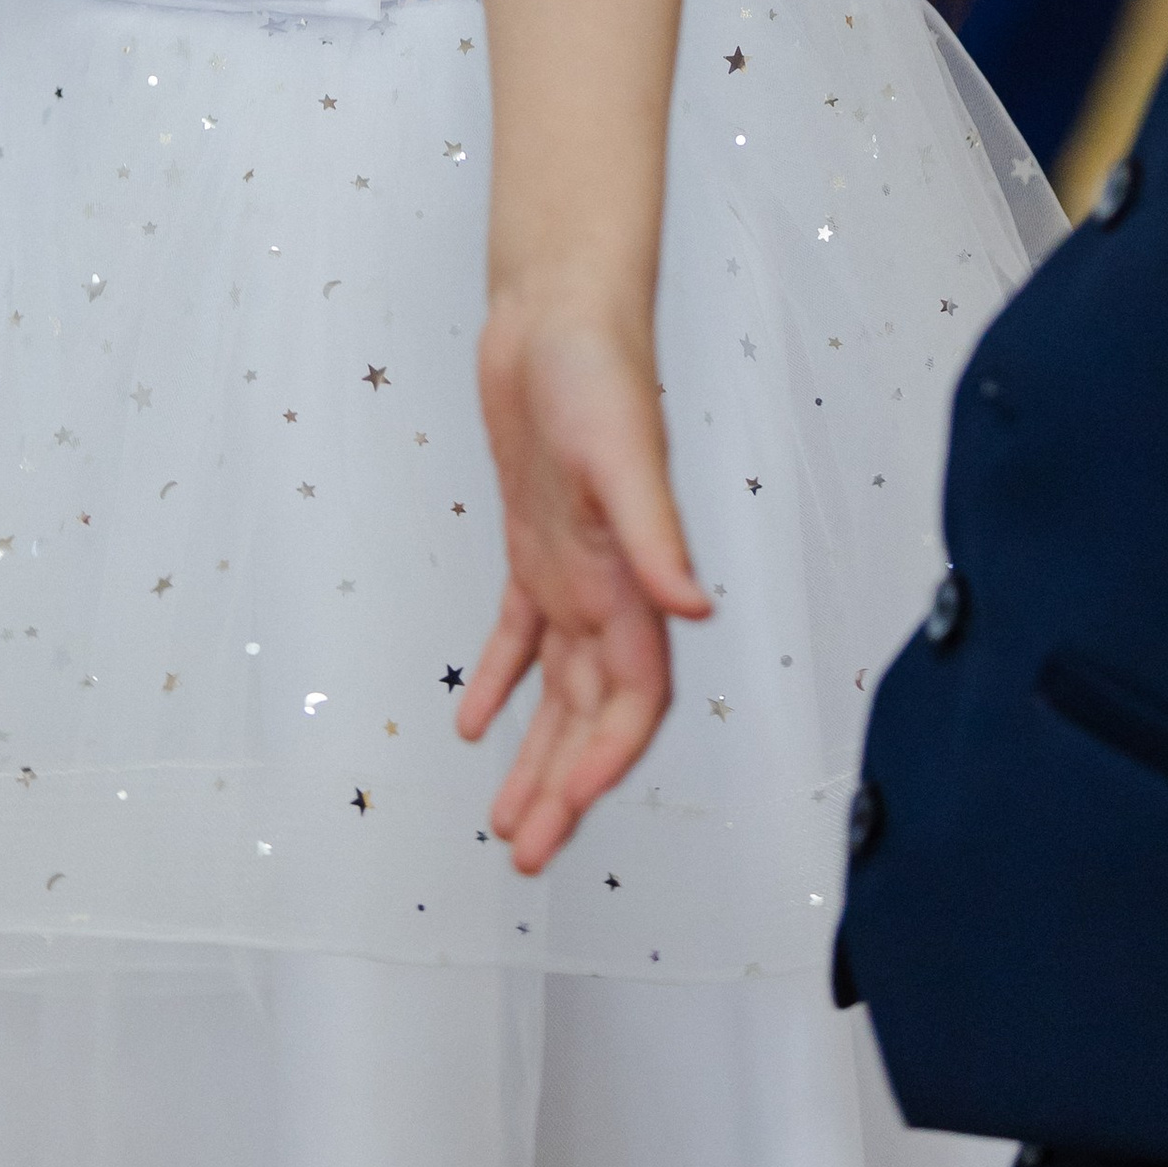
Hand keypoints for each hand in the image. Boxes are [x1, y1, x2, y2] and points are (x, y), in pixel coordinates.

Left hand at [457, 292, 709, 873]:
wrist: (558, 308)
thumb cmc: (596, 368)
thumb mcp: (622, 452)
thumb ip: (656, 534)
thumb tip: (694, 610)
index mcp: (634, 580)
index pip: (634, 699)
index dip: (607, 760)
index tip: (571, 812)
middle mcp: (608, 587)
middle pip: (592, 714)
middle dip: (565, 788)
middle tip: (525, 858)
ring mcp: (572, 567)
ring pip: (558, 689)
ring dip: (537, 756)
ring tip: (506, 822)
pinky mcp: (534, 541)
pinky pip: (520, 632)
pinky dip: (502, 680)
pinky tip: (473, 723)